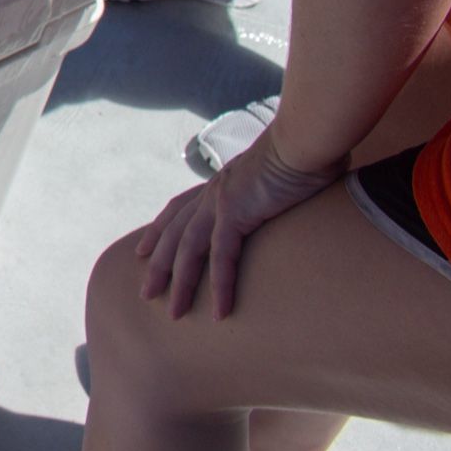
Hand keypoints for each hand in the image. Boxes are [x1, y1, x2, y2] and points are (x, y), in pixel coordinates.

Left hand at [136, 127, 340, 319]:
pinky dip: (219, 285)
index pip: (178, 209)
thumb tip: (287, 198)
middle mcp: (212, 191)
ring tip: (174, 314)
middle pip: (174, 235)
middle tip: (146, 294)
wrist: (308, 136)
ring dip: (181, 285)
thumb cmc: (306, 153)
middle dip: (157, 266)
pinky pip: (222, 256)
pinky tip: (221, 311)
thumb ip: (274, 191)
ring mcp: (220, 201)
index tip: (142, 250)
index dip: (159, 230)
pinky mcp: (235, 211)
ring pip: (189, 251)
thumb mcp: (281, 176)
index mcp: (220, 182)